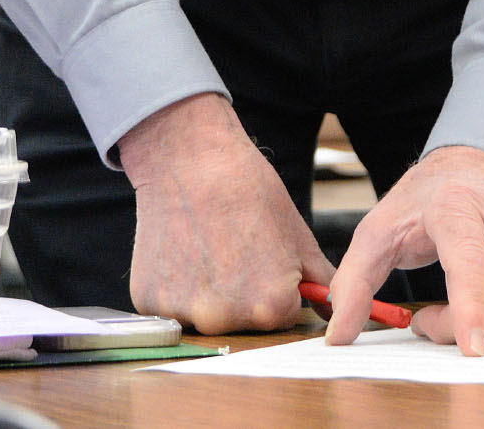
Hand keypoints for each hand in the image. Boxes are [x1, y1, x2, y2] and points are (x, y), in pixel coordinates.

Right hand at [115, 94, 332, 333]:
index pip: (282, 316)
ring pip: (205, 315)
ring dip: (208, 293)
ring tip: (207, 248)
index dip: (277, 286)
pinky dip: (175, 287)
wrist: (192, 161)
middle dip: (244, 295)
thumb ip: (322, 282)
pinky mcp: (148, 302)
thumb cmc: (250, 192)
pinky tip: (182, 251)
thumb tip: (336, 311)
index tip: (263, 257)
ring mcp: (183, 312)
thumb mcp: (300, 238)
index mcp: (269, 308)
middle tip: (234, 251)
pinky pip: (171, 307)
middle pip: (243, 322)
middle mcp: (224, 319)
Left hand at [326, 145, 483, 354]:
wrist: (479, 169)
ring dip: (476, 328)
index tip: (472, 346)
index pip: (470, 263)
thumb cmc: (424, 203)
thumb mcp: (378, 231)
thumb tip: (339, 336)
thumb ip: (354, 282)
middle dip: (451, 330)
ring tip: (453, 299)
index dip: (470, 307)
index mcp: (458, 206)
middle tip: (425, 318)